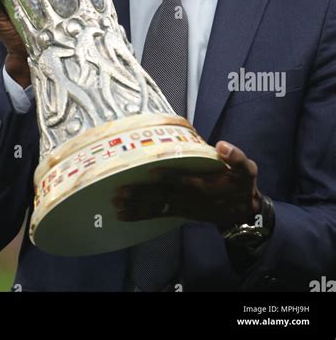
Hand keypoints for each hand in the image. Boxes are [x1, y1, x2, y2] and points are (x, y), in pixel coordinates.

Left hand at [112, 141, 261, 230]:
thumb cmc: (242, 185)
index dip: (169, 176)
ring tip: (116, 205)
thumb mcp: (247, 170)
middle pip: (163, 195)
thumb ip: (236, 158)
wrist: (243, 212)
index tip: (151, 171)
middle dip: (142, 194)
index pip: (184, 181)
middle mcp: (190, 198)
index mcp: (205, 185)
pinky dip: (140, 215)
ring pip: (157, 206)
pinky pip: (157, 214)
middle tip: (120, 191)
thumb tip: (222, 146)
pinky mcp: (178, 212)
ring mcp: (183, 207)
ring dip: (136, 206)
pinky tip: (123, 216)